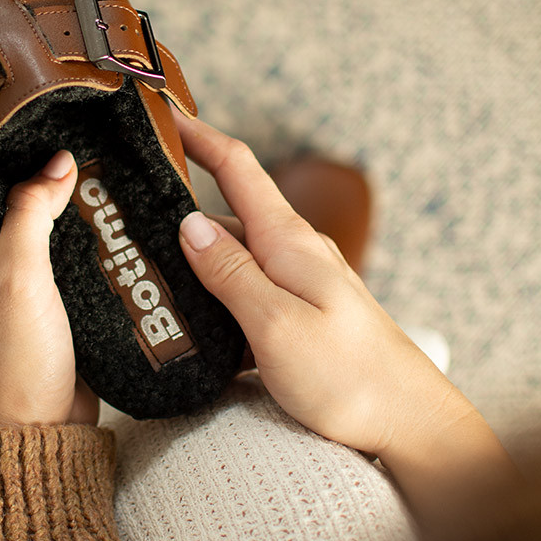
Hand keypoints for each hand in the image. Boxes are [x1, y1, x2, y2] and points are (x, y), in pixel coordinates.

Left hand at [0, 136, 98, 426]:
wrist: (40, 428)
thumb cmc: (14, 364)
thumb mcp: (17, 281)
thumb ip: (30, 216)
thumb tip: (56, 162)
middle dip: (5, 129)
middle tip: (40, 86)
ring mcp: (10, 258)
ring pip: (21, 192)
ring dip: (42, 163)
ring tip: (74, 122)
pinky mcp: (44, 276)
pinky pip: (52, 223)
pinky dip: (68, 199)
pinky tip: (96, 181)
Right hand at [174, 114, 472, 459]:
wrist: (411, 426)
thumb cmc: (349, 378)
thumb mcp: (276, 326)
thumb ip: (230, 274)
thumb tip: (189, 224)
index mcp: (288, 241)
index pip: (237, 167)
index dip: (199, 136)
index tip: (162, 115)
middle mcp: (295, 252)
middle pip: (228, 217)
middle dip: (178, 214)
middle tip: (128, 227)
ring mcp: (302, 283)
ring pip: (236, 259)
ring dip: (196, 266)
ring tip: (150, 286)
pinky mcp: (304, 314)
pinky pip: (250, 292)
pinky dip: (219, 299)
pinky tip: (196, 328)